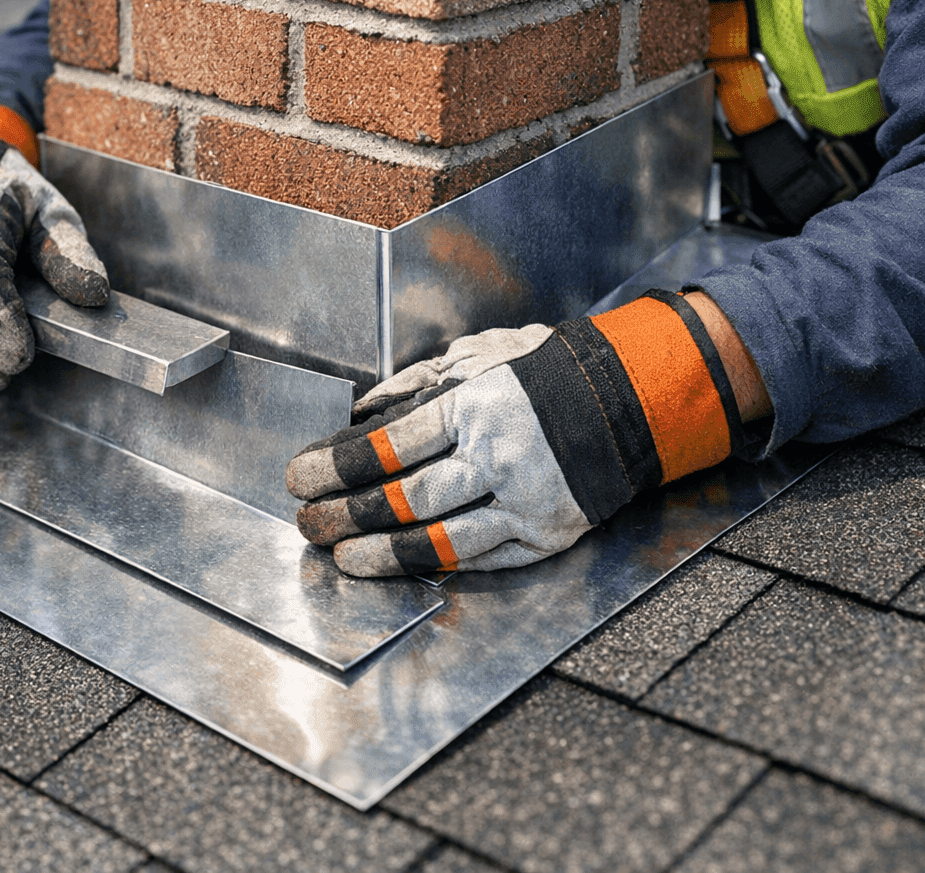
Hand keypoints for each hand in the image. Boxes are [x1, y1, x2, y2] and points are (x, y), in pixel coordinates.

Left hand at [285, 292, 746, 576]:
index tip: (301, 476)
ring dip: (381, 552)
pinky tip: (397, 565)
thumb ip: (419, 388)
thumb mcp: (480, 360)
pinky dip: (433, 564)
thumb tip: (362, 412)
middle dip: (347, 513)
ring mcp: (523, 501)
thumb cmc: (541, 377)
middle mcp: (499, 456)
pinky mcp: (542, 535)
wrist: (623, 403)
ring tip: (341, 555)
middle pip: (406, 497)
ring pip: (439, 539)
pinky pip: (478, 558)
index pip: (391, 444)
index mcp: (477, 406)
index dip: (338, 465)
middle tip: (308, 521)